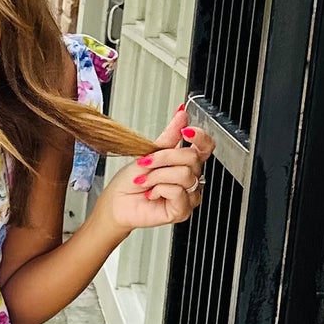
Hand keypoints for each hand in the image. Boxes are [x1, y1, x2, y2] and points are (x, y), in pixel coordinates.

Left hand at [97, 106, 213, 235]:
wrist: (117, 201)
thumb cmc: (130, 180)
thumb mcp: (149, 151)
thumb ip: (170, 134)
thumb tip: (181, 113)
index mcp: (185, 162)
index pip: (206, 146)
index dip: (200, 136)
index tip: (185, 131)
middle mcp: (191, 178)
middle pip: (193, 157)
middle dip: (164, 158)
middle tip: (146, 163)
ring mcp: (189, 195)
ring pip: (185, 175)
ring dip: (158, 175)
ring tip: (146, 181)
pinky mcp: (183, 210)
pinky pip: (178, 192)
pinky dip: (160, 189)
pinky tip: (152, 194)